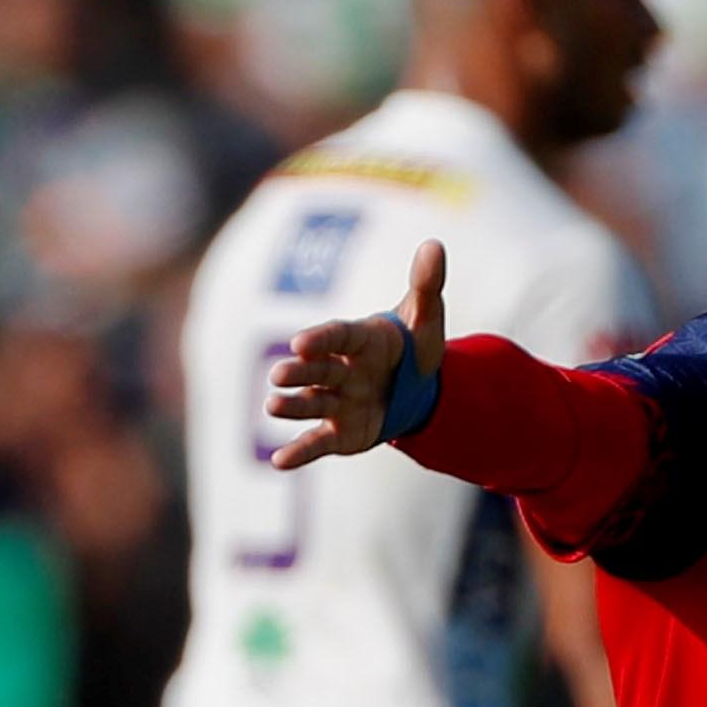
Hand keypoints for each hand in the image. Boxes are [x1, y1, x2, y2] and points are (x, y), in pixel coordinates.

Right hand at [264, 237, 445, 467]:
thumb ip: (427, 285)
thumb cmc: (413, 345)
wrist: (413, 386)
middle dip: (299, 372)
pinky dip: (299, 452)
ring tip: (272, 407)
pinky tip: (279, 462)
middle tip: (278, 375)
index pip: (337, 336)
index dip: (320, 339)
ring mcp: (336, 400)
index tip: (302, 342)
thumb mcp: (427, 317)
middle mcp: (340, 368)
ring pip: (312, 403)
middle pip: (318, 369)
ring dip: (293, 407)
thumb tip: (435, 245)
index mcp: (358, 338)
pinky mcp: (338, 431)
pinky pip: (316, 442)